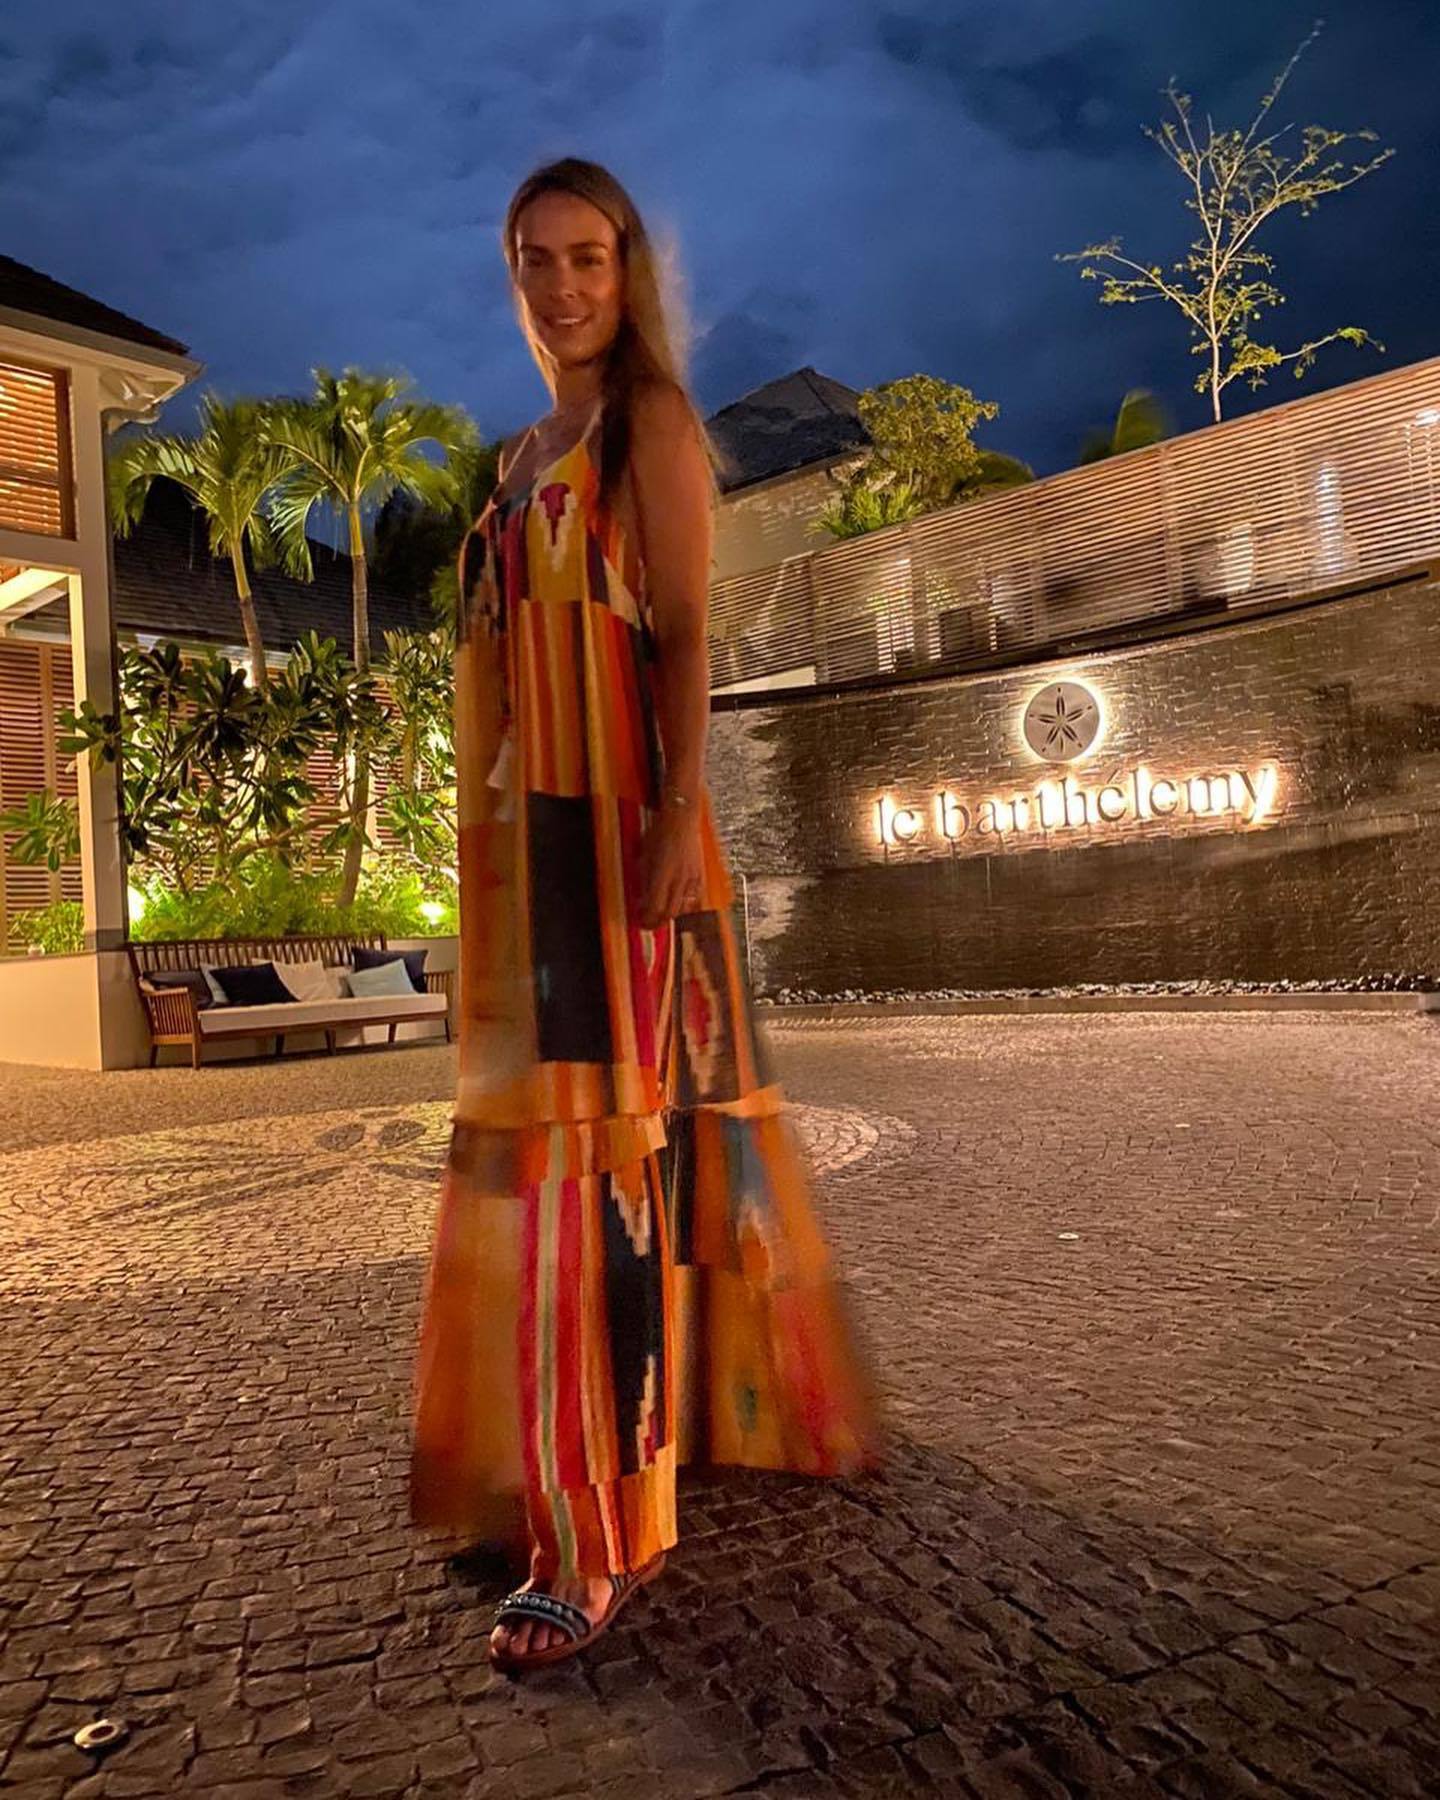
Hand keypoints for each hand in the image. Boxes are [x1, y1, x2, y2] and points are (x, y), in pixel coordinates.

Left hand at [639, 804, 703, 927]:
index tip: (641, 922)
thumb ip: (644, 881)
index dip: (647, 919)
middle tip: (649, 923)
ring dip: (671, 915)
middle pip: (670, 912)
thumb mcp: (644, 857)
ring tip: (662, 914)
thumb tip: (641, 900)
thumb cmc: (660, 833)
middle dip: (658, 922)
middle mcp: (679, 879)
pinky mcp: (700, 875)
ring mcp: (691, 878)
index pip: (655, 908)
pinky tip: (677, 904)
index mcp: (662, 874)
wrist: (681, 820)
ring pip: (683, 908)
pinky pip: (694, 899)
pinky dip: (685, 906)